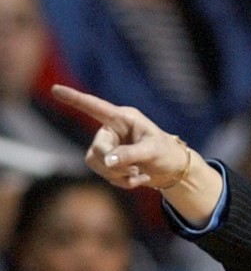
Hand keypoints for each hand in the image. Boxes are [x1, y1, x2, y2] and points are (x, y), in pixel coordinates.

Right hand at [51, 85, 223, 225]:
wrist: (173, 170)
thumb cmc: (166, 153)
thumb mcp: (153, 151)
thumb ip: (131, 154)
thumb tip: (107, 161)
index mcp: (123, 118)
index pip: (95, 107)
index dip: (75, 99)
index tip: (56, 89)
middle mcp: (112, 130)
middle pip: (97, 149)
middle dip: (113, 164)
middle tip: (134, 170)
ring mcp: (108, 146)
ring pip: (96, 163)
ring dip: (117, 175)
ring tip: (138, 174)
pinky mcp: (108, 162)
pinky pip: (104, 174)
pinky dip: (121, 181)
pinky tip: (138, 179)